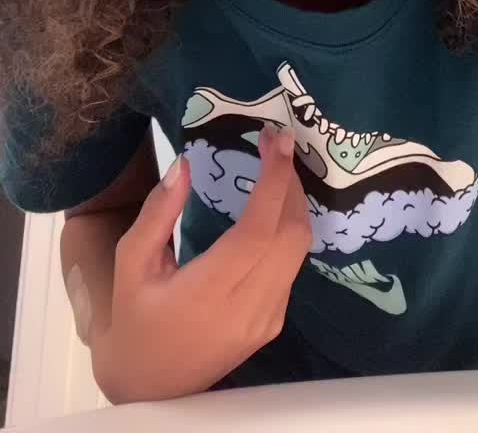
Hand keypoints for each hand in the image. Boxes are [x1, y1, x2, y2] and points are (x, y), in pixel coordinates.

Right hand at [91, 126, 311, 402]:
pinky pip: (292, 267)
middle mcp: (248, 308)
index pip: (258, 229)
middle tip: (275, 144)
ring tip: (276, 168)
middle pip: (291, 235)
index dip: (275, 181)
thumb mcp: (130, 265)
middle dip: (291, 183)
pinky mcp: (272, 324)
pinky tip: (273, 208)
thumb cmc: (135, 320)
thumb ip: (157, 214)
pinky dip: (289, 230)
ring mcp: (266, 319)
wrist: (151, 386)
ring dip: (295, 204)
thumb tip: (183, 165)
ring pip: (298, 250)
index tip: (278, 139)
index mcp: (209, 293)